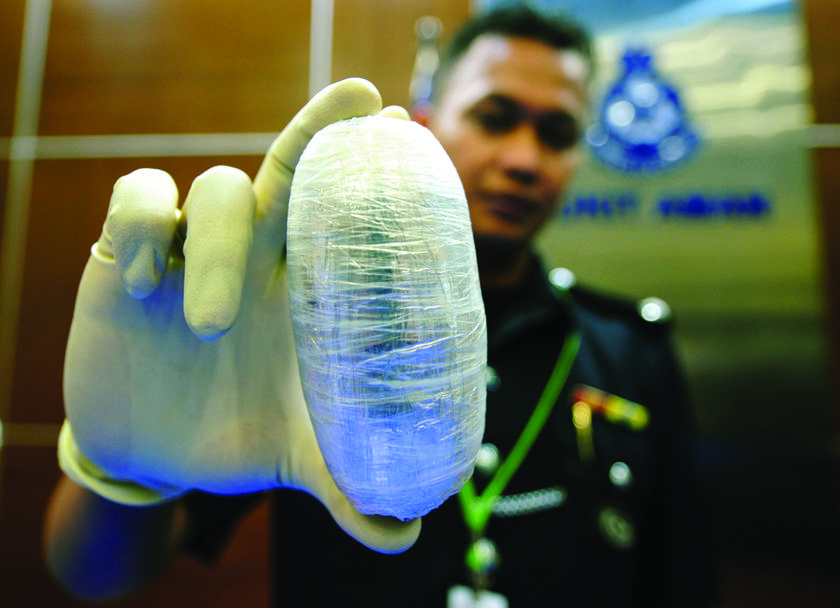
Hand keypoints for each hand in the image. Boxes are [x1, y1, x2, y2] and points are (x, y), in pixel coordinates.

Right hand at [60, 78, 419, 552]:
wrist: (158, 452)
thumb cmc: (240, 432)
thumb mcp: (297, 457)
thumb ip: (347, 489)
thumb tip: (405, 536)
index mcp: (305, 289)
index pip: (338, 208)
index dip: (365, 161)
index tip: (404, 120)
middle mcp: (254, 254)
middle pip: (286, 166)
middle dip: (320, 125)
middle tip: (360, 100)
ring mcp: (191, 251)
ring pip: (209, 189)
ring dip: (216, 243)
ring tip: (210, 324)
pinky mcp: (124, 260)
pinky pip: (135, 204)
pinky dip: (143, 227)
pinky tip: (144, 282)